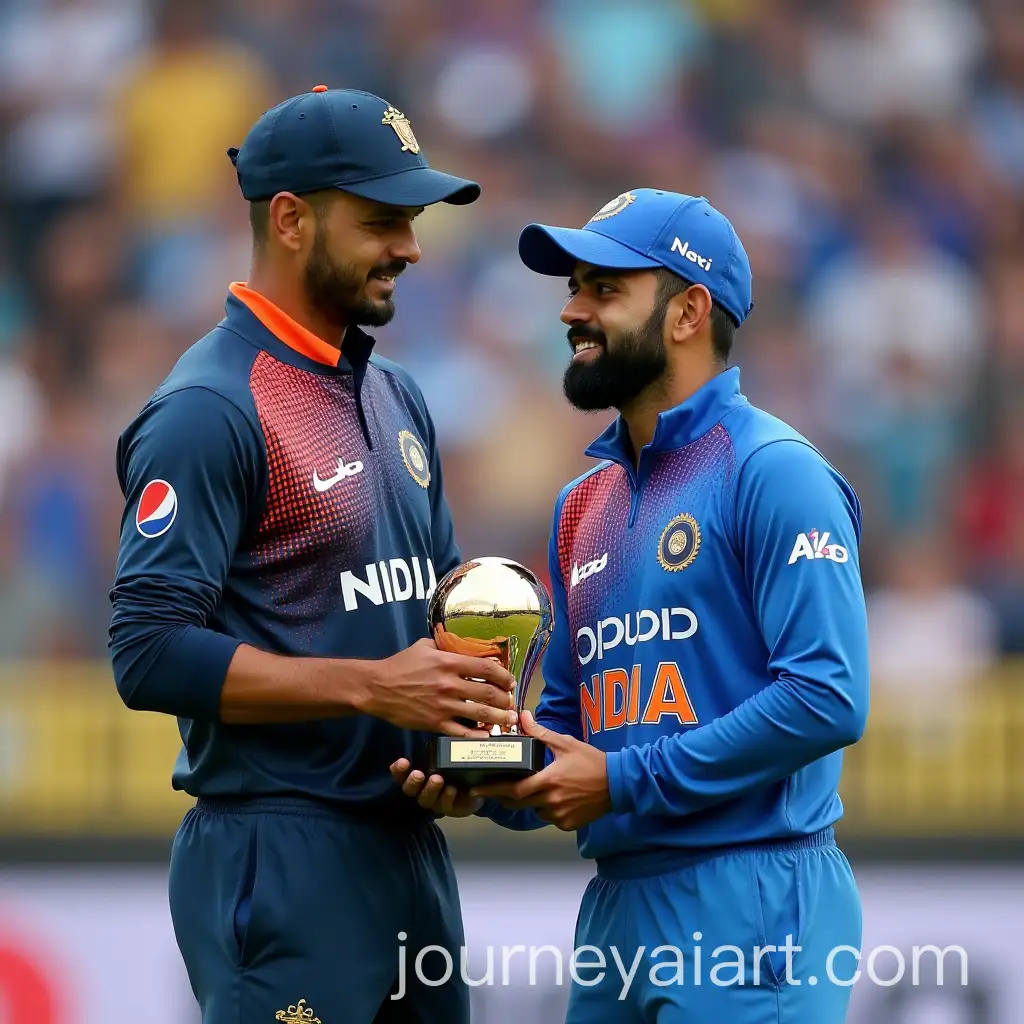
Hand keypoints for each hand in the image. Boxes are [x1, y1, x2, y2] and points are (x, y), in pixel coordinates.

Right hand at [357, 638, 515, 737]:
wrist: (378, 688)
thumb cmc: (401, 665)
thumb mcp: (424, 646)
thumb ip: (446, 645)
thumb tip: (463, 644)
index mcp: (449, 662)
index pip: (487, 668)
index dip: (504, 676)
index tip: (510, 682)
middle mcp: (450, 684)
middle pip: (489, 693)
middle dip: (506, 700)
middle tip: (511, 703)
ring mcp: (444, 706)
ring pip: (481, 715)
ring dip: (500, 719)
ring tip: (509, 721)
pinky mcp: (435, 723)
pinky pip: (462, 733)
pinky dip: (478, 736)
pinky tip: (487, 736)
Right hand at [390, 758, 482, 816]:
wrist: (472, 790)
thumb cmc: (451, 771)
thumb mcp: (444, 759)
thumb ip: (439, 750)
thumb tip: (439, 730)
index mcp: (416, 778)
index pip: (401, 775)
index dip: (398, 770)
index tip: (403, 761)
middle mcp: (421, 791)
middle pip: (410, 790)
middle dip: (413, 782)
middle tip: (418, 774)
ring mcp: (434, 801)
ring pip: (426, 799)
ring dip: (430, 789)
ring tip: (437, 779)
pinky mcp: (448, 808)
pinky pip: (445, 805)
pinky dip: (447, 797)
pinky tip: (451, 789)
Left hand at [471, 711, 610, 830]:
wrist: (619, 783)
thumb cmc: (591, 761)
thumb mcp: (565, 743)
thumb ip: (541, 733)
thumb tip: (523, 716)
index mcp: (548, 780)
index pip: (513, 790)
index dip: (494, 790)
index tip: (477, 788)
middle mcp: (551, 801)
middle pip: (519, 803)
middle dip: (505, 797)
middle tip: (496, 790)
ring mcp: (560, 815)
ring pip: (535, 811)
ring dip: (531, 802)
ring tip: (537, 789)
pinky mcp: (569, 825)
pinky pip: (551, 819)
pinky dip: (549, 810)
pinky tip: (558, 798)